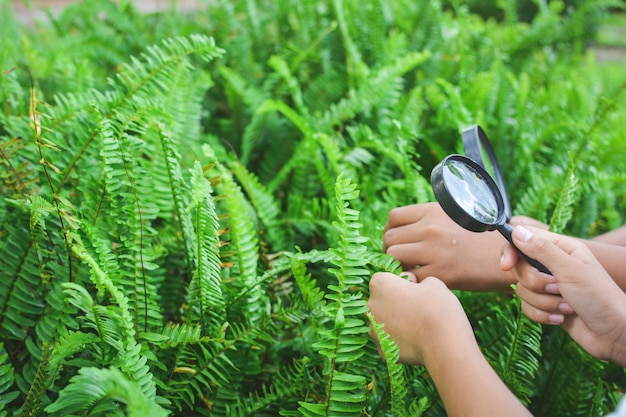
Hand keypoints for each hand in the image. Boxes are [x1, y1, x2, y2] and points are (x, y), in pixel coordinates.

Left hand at [367, 272, 474, 365]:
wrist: (443, 343)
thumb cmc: (437, 307)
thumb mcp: (433, 283)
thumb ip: (418, 281)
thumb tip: (413, 286)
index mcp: (379, 285)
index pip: (384, 279)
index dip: (400, 282)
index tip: (415, 288)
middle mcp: (371, 307)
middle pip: (382, 301)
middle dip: (395, 303)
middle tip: (418, 308)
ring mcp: (374, 331)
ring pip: (384, 323)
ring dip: (396, 322)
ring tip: (419, 326)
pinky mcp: (382, 350)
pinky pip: (389, 342)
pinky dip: (400, 341)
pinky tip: (416, 340)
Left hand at [383, 202, 545, 291]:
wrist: (514, 256)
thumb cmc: (488, 238)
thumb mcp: (461, 215)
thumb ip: (435, 218)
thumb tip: (411, 227)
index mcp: (434, 210)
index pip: (394, 217)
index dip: (390, 230)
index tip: (395, 239)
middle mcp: (431, 228)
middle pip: (390, 238)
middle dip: (391, 249)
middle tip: (400, 259)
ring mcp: (434, 250)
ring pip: (394, 256)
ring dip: (396, 265)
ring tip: (408, 270)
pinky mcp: (441, 273)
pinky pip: (409, 276)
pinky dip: (409, 280)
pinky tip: (419, 282)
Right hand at [505, 225, 625, 365]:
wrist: (614, 334)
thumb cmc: (600, 297)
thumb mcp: (570, 269)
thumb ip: (541, 249)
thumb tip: (517, 231)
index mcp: (561, 248)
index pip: (523, 240)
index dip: (511, 252)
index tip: (506, 266)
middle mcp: (553, 265)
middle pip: (519, 268)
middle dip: (535, 283)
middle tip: (557, 288)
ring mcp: (549, 287)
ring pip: (522, 291)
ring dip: (544, 302)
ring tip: (567, 306)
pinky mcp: (547, 306)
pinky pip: (527, 308)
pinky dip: (543, 315)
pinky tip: (562, 318)